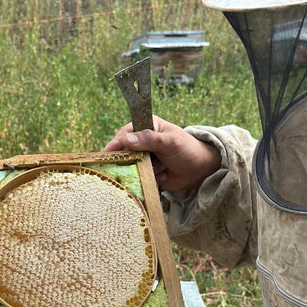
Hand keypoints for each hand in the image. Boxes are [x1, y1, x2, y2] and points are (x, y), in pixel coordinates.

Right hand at [103, 115, 220, 191]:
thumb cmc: (188, 149)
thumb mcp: (170, 142)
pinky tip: (164, 175)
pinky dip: (150, 180)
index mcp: (145, 127)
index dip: (114, 145)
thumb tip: (126, 139)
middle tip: (144, 165)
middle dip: (132, 162)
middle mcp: (141, 142)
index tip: (106, 156)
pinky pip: (139, 180)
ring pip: (131, 169)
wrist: (201, 170)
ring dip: (145, 172)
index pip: (124, 135)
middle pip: (123, 154)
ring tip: (162, 168)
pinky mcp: (146, 174)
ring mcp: (143, 159)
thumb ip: (148, 139)